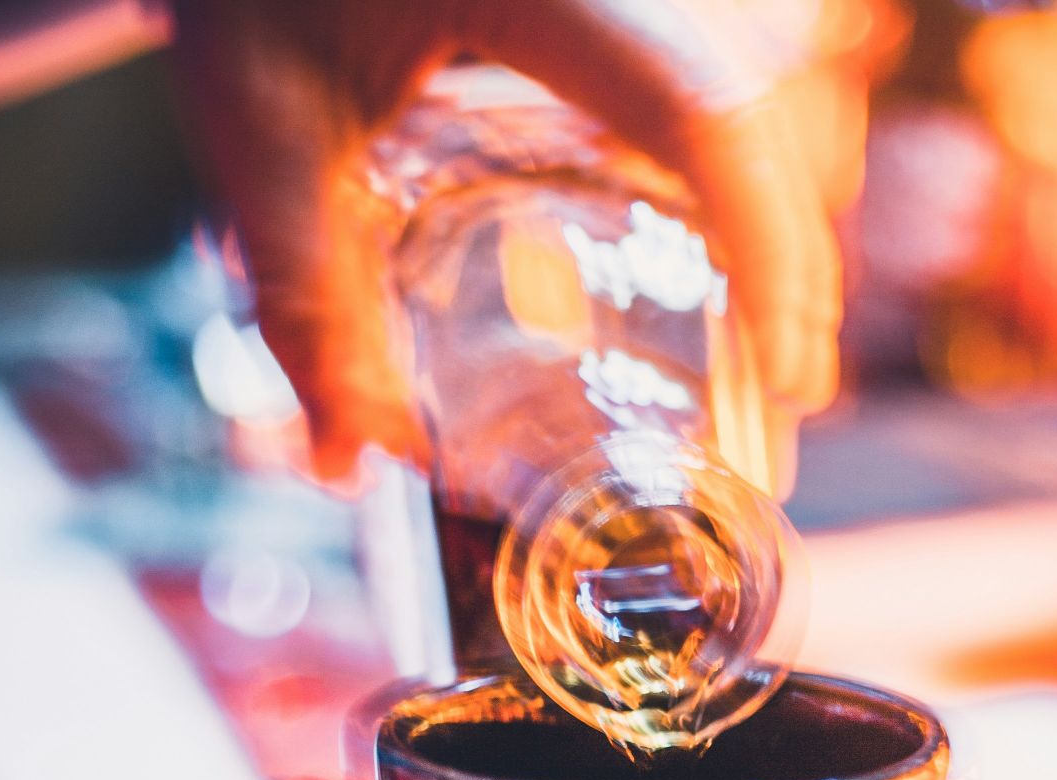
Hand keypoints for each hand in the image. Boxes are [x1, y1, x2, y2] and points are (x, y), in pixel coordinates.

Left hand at [168, 0, 840, 482]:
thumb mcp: (261, 127)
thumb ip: (301, 292)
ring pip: (740, 88)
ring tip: (774, 335)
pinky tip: (717, 245)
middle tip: (794, 388)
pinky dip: (724, 172)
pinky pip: (694, 77)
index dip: (768, 243)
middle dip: (791, 255)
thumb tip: (350, 458)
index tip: (788, 366)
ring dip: (770, 213)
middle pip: (751, 108)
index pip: (700, 112)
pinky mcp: (610, 1)